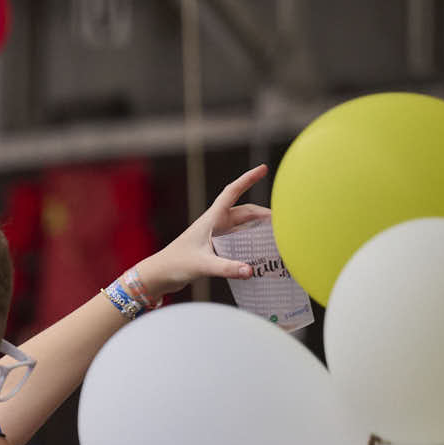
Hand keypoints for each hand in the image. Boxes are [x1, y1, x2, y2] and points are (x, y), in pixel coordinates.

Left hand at [137, 164, 270, 296]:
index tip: (263, 168)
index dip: (247, 179)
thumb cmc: (175, 265)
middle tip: (285, 221)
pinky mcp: (214, 248)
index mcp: (211, 219)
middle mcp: (214, 224)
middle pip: (244, 212)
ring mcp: (214, 236)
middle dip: (263, 214)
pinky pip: (237, 240)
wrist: (159, 275)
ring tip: (277, 236)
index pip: (231, 192)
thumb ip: (226, 268)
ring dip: (258, 228)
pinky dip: (250, 242)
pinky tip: (260, 252)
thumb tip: (250, 270)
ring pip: (242, 226)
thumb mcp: (202, 265)